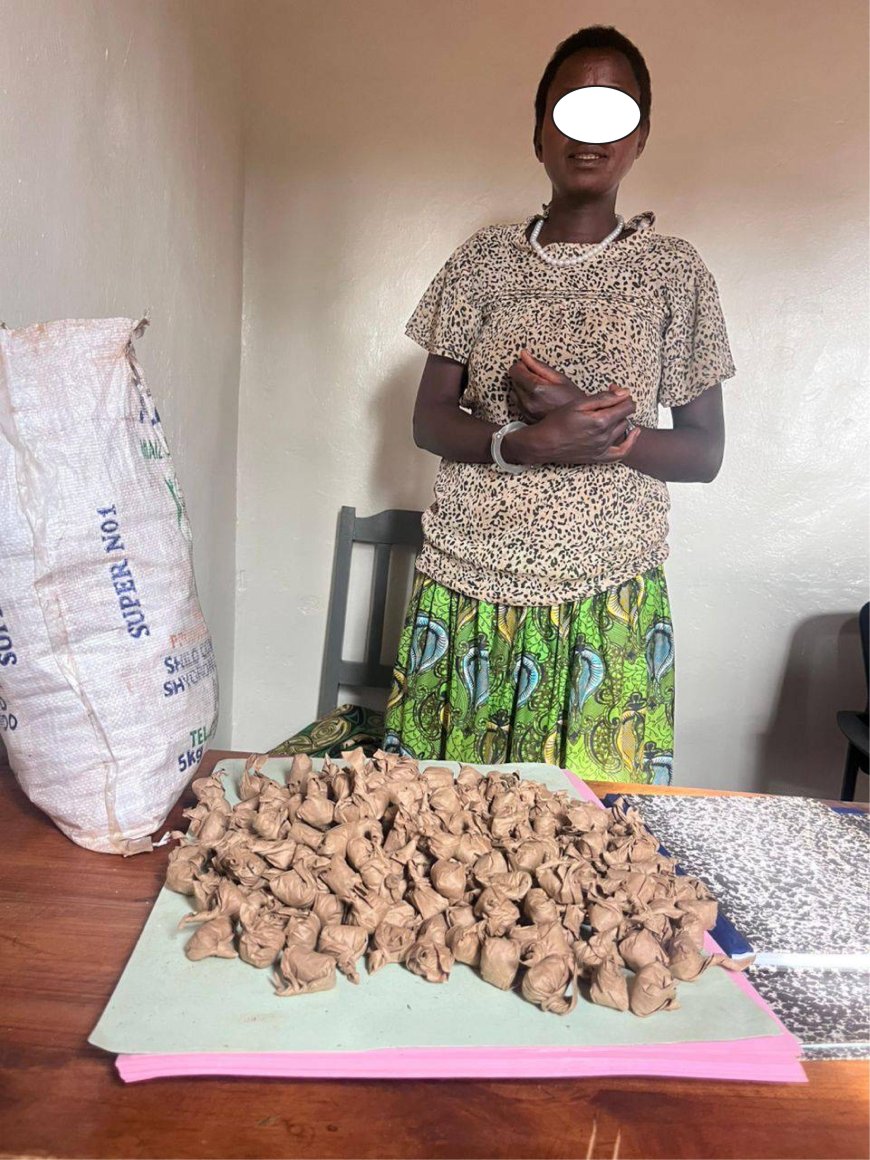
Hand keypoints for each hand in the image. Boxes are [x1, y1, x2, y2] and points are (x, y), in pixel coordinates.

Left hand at [508, 349, 582, 421]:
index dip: (521, 365)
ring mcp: (526, 412)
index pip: (514, 371)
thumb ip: (539, 366)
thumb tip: (524, 354)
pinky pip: (518, 405)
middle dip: (522, 376)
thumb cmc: (574, 399)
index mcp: (536, 388)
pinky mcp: (527, 419)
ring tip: (539, 390)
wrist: (580, 422)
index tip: (529, 366)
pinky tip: (538, 399)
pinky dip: (523, 399)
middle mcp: (528, 401)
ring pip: (514, 393)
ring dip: (522, 388)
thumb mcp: (560, 378)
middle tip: (539, 378)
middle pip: (513, 381)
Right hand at [526, 388, 640, 464]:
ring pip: (623, 430)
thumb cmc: (557, 421)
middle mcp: (605, 436)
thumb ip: (603, 398)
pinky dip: (630, 443)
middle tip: (607, 400)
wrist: (544, 443)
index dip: (623, 395)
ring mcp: (603, 448)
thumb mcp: (578, 404)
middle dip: (620, 406)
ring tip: (609, 413)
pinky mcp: (598, 456)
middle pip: (625, 417)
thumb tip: (624, 393)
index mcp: (601, 421)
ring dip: (620, 419)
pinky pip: (621, 453)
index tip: (613, 390)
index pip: (627, 406)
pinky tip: (633, 433)